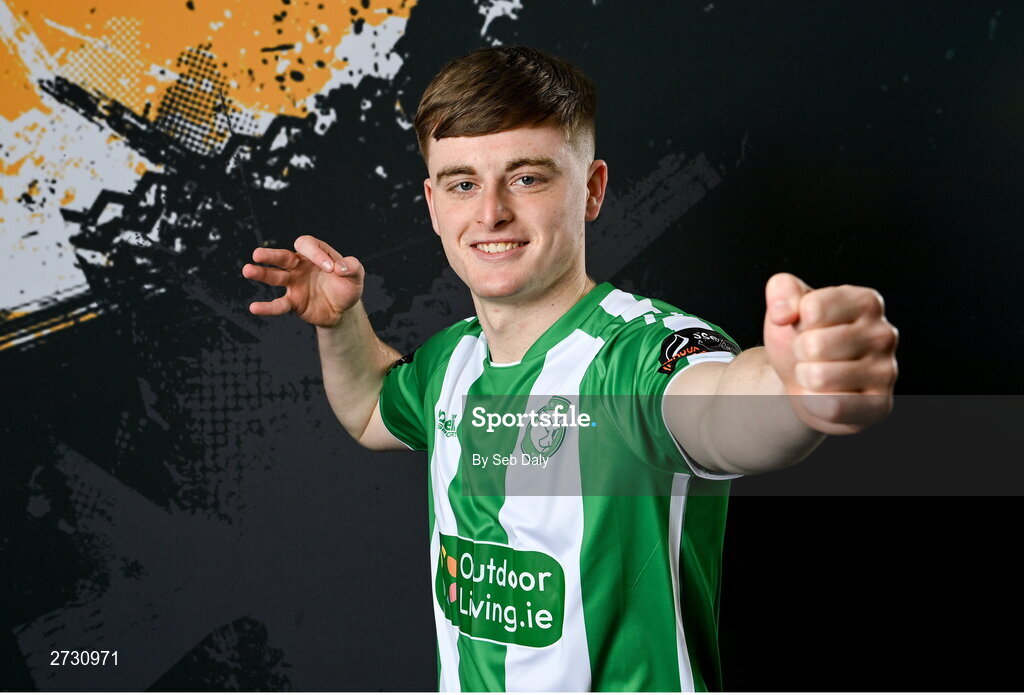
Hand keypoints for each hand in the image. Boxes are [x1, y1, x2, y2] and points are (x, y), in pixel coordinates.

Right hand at [242, 235, 363, 327]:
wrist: (343, 309)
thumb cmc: (347, 286)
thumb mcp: (356, 275)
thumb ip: (352, 267)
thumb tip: (340, 267)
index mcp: (315, 254)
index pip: (307, 245)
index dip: (317, 254)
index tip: (331, 269)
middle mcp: (300, 266)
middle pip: (282, 257)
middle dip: (271, 255)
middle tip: (257, 254)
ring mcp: (293, 284)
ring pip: (274, 277)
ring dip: (261, 274)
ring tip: (247, 270)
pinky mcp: (293, 302)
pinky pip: (278, 304)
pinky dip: (267, 307)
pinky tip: (254, 308)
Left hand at [763, 272, 898, 434]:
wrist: (803, 381)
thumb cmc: (801, 338)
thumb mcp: (787, 306)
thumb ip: (782, 289)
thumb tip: (782, 312)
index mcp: (866, 302)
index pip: (812, 308)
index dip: (794, 320)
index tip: (806, 325)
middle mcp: (884, 334)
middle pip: (813, 345)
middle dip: (799, 353)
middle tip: (811, 355)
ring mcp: (886, 372)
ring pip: (818, 377)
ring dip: (805, 379)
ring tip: (817, 374)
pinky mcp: (879, 406)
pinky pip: (831, 407)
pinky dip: (814, 403)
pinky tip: (826, 396)